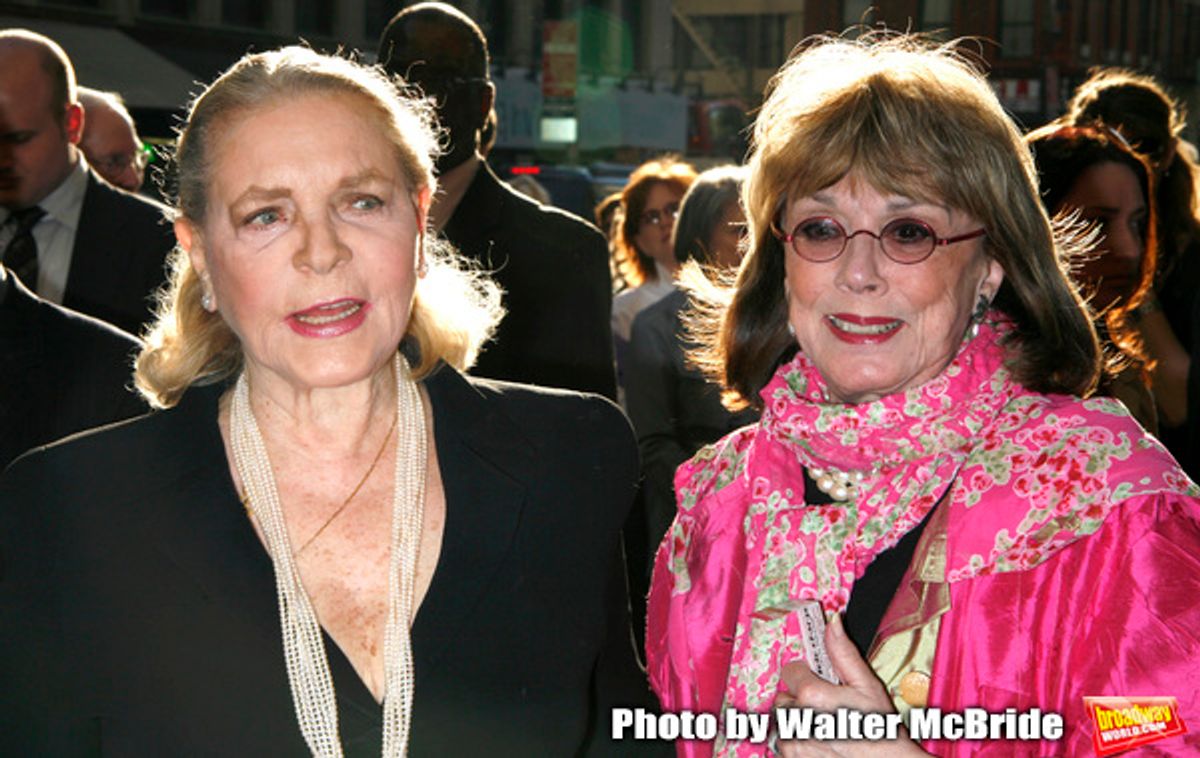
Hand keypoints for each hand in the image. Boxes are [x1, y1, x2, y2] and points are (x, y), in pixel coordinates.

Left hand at [772, 615, 928, 756]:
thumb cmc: (880, 730)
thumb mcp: (866, 685)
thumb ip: (843, 653)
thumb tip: (833, 623)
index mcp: (811, 696)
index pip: (790, 671)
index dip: (807, 674)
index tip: (822, 683)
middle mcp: (796, 721)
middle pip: (784, 697)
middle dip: (800, 699)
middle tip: (827, 708)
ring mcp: (793, 745)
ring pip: (783, 721)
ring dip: (798, 721)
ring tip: (825, 727)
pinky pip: (785, 743)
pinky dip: (799, 741)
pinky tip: (821, 742)